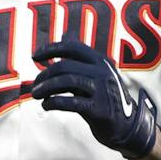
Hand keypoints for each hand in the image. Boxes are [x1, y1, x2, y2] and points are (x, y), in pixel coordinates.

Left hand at [30, 38, 159, 159]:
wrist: (125, 126)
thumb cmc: (104, 98)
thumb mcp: (95, 73)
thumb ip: (80, 56)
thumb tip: (67, 33)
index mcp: (100, 61)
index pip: (72, 47)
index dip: (51, 49)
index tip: (34, 57)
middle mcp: (102, 72)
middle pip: (65, 66)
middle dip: (44, 75)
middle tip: (35, 86)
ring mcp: (102, 90)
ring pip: (66, 81)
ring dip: (46, 88)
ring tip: (36, 95)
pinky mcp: (100, 109)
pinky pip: (71, 102)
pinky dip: (54, 102)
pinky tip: (46, 105)